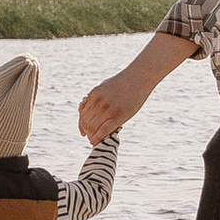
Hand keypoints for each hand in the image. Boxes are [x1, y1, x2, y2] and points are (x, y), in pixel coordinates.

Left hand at [80, 31, 197, 140]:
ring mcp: (107, 109)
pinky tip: (96, 142)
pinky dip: (97, 138)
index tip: (82, 132)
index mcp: (93, 95)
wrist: (138, 78)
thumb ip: (94, 97)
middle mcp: (98, 102)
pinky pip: (103, 131)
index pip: (82, 114)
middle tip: (89, 137)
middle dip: (86, 132)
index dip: (81, 125)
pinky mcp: (118, 116)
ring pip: (92, 128)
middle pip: (86, 122)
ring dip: (91, 136)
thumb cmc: (122, 82)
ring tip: (94, 140)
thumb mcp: (104, 86)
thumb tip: (84, 108)